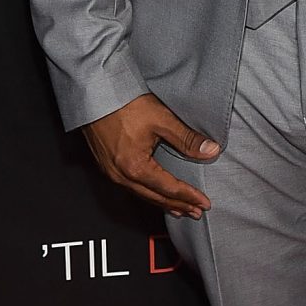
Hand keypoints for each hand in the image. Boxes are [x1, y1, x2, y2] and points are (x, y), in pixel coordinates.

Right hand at [82, 93, 219, 218]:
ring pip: (142, 195)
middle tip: (196, 212)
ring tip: (179, 209)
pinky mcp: (106, 166)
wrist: (95, 93)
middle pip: (155, 197)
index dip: (189, 196)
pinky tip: (154, 193)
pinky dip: (147, 194)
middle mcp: (121, 175)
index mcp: (135, 167)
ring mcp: (111, 172)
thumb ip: (187, 139)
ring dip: (162, 203)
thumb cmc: (124, 104)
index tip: (204, 203)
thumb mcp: (161, 120)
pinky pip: (131, 188)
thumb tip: (210, 150)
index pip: (169, 189)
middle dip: (178, 205)